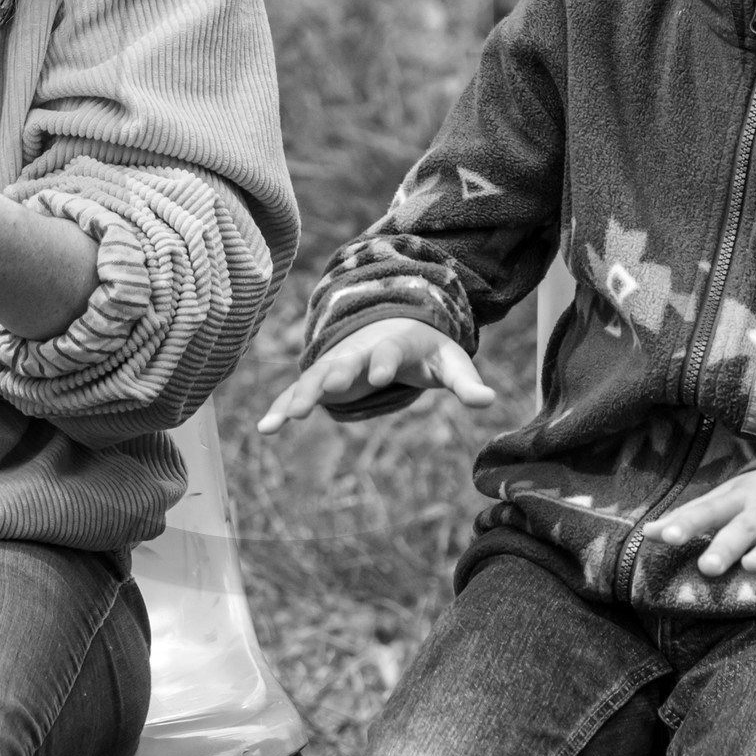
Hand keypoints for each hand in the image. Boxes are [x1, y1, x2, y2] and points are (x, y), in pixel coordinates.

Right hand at [257, 316, 494, 433]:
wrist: (390, 325)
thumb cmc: (424, 350)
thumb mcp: (449, 362)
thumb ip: (465, 382)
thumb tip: (490, 400)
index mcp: (393, 343)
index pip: (388, 351)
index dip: (384, 361)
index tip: (380, 375)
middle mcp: (358, 351)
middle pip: (345, 361)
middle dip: (337, 373)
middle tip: (329, 386)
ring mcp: (336, 364)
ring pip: (316, 379)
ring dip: (302, 395)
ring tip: (288, 418)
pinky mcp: (322, 381)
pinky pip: (297, 394)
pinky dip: (281, 409)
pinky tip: (265, 430)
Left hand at [646, 468, 755, 595]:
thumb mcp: (727, 500)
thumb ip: (691, 518)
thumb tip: (649, 533)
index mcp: (737, 499)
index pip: (708, 510)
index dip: (686, 523)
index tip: (664, 536)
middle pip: (744, 526)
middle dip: (725, 545)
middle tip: (706, 567)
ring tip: (753, 566)